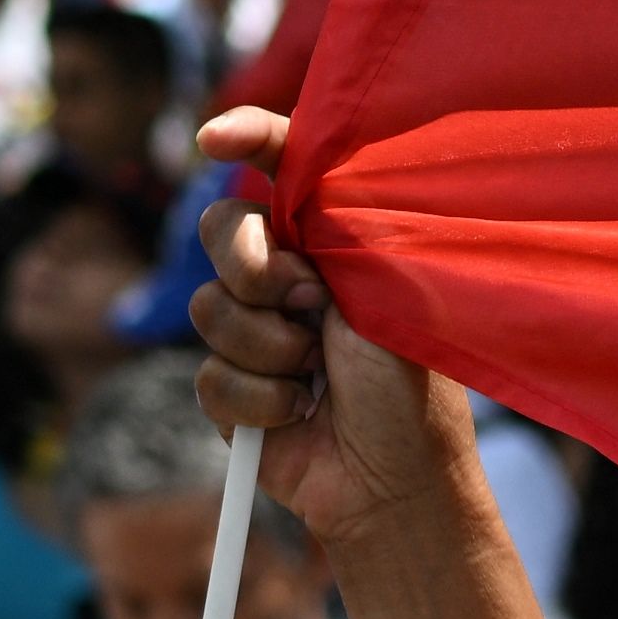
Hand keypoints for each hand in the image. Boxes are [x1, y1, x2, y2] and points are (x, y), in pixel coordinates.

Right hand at [189, 100, 476, 556]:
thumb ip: (336, 230)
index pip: (283, 165)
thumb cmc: (409, 387)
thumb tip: (282, 186)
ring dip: (267, 348)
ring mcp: (254, 333)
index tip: (216, 139)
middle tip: (307, 303)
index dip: (247, 136)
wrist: (395, 482)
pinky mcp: (231, 390)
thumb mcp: (384, 294)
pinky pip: (208, 375)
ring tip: (317, 378)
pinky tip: (297, 414)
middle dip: (254, 267)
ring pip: (208, 308)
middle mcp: (288, 278)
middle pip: (223, 230)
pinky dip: (258, 400)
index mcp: (332, 241)